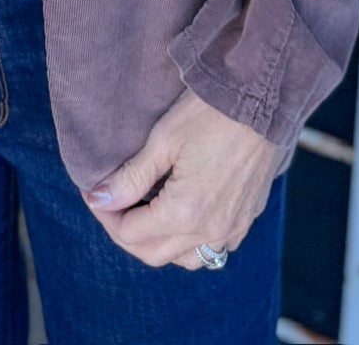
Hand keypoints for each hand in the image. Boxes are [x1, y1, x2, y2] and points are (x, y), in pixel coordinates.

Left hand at [83, 89, 281, 269]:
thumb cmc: (210, 113)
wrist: (264, 99)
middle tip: (111, 202)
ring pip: (187, 259)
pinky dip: (190, 241)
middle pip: (154, 255)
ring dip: (159, 244)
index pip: (131, 234)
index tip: (94, 192)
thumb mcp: (163, 140)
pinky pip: (214, 248)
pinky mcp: (247, 218)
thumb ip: (131, 177)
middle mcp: (211, 231)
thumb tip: (99, 199)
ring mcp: (233, 228)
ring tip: (144, 211)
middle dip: (125, 233)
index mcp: (185, 213)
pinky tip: (181, 215)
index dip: (105, 214)